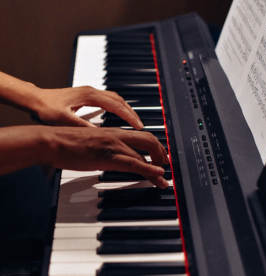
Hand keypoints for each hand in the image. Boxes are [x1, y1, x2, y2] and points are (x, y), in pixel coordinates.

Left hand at [34, 86, 143, 128]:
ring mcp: (90, 92)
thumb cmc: (47, 108)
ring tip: (133, 120)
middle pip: (119, 100)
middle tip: (140, 124)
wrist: (36, 99)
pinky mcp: (87, 95)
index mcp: (90, 96)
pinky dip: (117, 107)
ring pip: (115, 98)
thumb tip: (101, 133)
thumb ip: (83, 126)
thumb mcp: (65, 120)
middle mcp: (92, 91)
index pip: (116, 106)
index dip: (129, 116)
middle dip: (131, 112)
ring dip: (125, 108)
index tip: (139, 125)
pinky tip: (118, 114)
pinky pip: (109, 99)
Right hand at [48, 127, 168, 187]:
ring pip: (144, 154)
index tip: (161, 158)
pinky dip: (148, 169)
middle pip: (149, 140)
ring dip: (158, 167)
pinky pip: (133, 163)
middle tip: (166, 166)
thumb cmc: (69, 143)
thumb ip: (107, 148)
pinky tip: (157, 175)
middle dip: (162, 154)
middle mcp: (117, 136)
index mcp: (114, 132)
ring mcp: (113, 146)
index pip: (142, 136)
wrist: (53, 141)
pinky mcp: (107, 157)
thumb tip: (115, 157)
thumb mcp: (94, 143)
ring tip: (163, 180)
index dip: (156, 147)